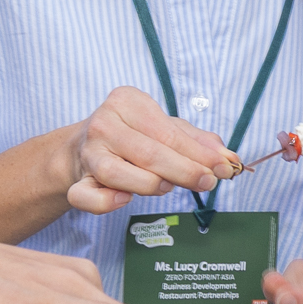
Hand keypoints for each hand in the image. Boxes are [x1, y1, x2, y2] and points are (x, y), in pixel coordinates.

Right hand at [61, 85, 242, 215]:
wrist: (81, 147)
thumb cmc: (132, 135)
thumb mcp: (164, 127)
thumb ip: (196, 141)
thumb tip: (227, 158)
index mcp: (126, 101)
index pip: (169, 132)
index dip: (200, 154)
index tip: (224, 167)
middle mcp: (103, 123)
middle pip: (149, 153)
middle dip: (184, 171)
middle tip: (208, 182)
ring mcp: (87, 153)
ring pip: (118, 174)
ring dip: (150, 185)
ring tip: (167, 187)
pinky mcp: (75, 181)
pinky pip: (87, 197)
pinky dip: (106, 202)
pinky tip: (125, 199)